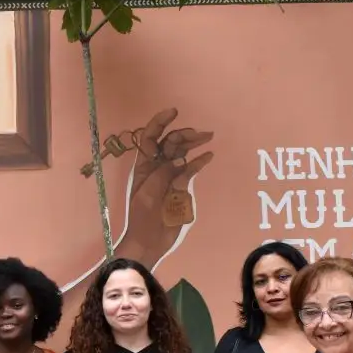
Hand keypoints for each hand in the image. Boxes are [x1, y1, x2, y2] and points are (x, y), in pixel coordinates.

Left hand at [121, 108, 213, 265]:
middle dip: (183, 134)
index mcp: (144, 165)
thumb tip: (181, 159)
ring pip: (181, 153)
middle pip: (170, 142)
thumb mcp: (149, 193)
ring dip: (193, 143)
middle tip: (200, 135)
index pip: (150, 137)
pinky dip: (199, 161)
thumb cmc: (143, 217)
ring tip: (208, 137)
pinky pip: (190, 169)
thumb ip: (163, 174)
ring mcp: (169, 175)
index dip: (160, 122)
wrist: (149, 240)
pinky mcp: (180, 186)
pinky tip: (208, 156)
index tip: (174, 112)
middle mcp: (157, 166)